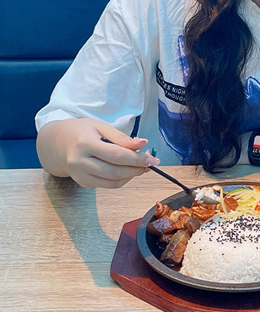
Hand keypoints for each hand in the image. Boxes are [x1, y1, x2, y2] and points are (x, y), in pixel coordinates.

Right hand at [37, 118, 159, 187]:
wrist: (57, 142)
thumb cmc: (80, 131)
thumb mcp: (101, 126)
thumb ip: (121, 137)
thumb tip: (142, 144)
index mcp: (84, 144)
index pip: (116, 155)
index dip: (136, 158)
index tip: (150, 157)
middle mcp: (80, 162)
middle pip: (115, 171)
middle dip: (136, 169)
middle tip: (150, 163)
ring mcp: (80, 175)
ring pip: (112, 182)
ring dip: (131, 176)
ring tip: (142, 167)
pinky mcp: (83, 183)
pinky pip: (107, 185)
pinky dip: (121, 179)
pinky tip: (129, 170)